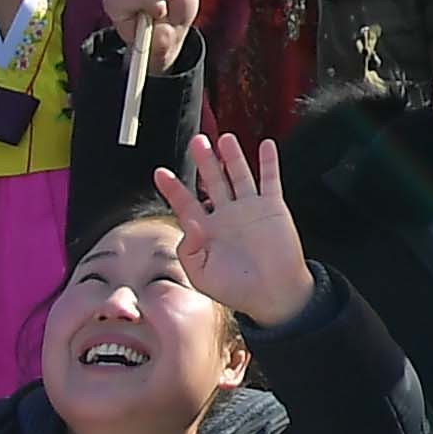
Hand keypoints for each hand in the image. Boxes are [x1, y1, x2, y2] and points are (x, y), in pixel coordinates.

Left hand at [152, 132, 314, 325]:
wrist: (272, 294)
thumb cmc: (236, 289)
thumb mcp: (201, 276)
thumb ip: (190, 250)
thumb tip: (190, 223)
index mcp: (207, 231)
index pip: (186, 204)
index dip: (172, 189)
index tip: (159, 173)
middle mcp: (226, 216)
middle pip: (212, 181)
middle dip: (204, 161)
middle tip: (197, 141)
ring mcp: (250, 209)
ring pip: (238, 175)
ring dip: (232, 156)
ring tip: (224, 138)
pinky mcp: (272, 208)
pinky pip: (270, 180)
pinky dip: (269, 162)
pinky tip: (266, 146)